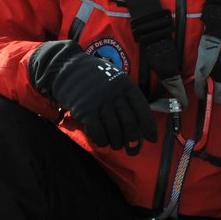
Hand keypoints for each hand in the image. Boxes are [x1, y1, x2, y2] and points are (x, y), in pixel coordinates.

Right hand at [29, 41, 156, 152]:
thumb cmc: (96, 77)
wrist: (68, 69)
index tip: (152, 139)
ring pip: (114, 131)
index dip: (149, 126)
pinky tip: (103, 141)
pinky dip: (102, 141)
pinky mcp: (86, 112)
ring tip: (116, 144)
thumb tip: (140, 124)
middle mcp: (115, 94)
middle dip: (133, 141)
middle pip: (129, 123)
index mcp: (126, 85)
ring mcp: (100, 103)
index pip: (142, 109)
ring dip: (117, 142)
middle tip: (133, 151)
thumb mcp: (116, 79)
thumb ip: (127, 97)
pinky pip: (99, 133)